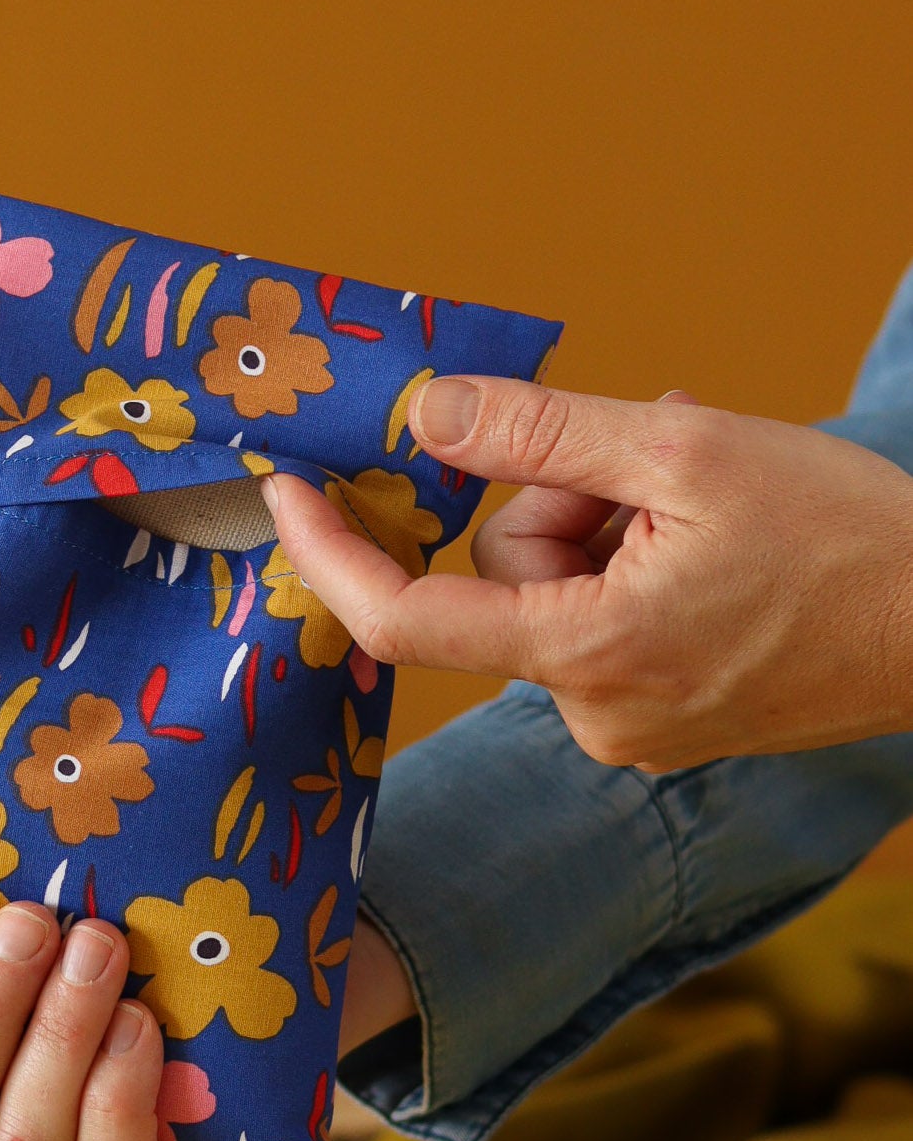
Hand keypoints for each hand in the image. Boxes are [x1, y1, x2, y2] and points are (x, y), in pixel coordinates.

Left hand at [262, 375, 912, 770]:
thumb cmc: (849, 537)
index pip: (405, 618)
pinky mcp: (659, 723)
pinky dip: (631, 564)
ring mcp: (628, 728)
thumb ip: (539, 433)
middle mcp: (593, 713)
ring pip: (553, 591)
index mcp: (587, 655)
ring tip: (705, 506)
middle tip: (656, 466)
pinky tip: (708, 540)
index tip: (290, 491)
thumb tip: (424, 412)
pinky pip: (597, 621)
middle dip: (559, 500)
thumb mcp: (684, 450)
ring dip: (606, 524)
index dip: (332, 553)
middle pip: (504, 574)